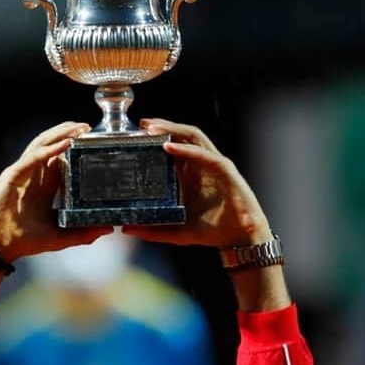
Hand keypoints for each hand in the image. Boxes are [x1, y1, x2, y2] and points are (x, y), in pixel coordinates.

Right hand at [0, 121, 112, 260]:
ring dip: (60, 134)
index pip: (61, 160)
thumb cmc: (24, 241)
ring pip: (42, 145)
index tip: (93, 143)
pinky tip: (65, 143)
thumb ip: (83, 234)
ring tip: (79, 127)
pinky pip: (34, 157)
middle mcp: (34, 176)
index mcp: (44, 187)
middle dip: (69, 134)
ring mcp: (22, 173)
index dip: (75, 150)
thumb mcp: (60, 237)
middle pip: (52, 146)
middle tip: (89, 127)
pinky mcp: (13, 175)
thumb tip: (109, 228)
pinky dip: (50, 149)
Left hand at [122, 118, 272, 247]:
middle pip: (182, 136)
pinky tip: (169, 148)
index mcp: (192, 173)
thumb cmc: (213, 230)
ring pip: (194, 138)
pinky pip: (205, 156)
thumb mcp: (176, 231)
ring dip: (173, 130)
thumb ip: (153, 230)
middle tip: (142, 124)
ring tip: (153, 129)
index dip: (157, 137)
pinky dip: (187, 150)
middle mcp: (203, 165)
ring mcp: (215, 166)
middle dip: (163, 126)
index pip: (174, 146)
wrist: (239, 240)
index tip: (135, 135)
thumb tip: (126, 229)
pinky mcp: (226, 172)